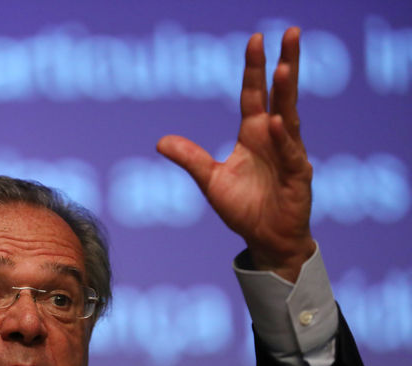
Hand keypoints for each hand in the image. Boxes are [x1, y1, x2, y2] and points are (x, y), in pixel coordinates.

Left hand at [157, 27, 315, 282]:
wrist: (265, 239)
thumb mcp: (211, 180)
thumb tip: (160, 142)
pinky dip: (284, 139)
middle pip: (281, 95)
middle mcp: (274, 139)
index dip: (255, 68)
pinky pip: (291, 154)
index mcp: (254, 135)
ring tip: (284, 68)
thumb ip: (190, 159)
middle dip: (286, 64)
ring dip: (287, 94)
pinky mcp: (298, 176)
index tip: (256, 39)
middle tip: (291, 33)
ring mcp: (290, 155)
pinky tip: (278, 122)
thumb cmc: (243, 209)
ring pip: (290, 118)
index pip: (254, 94)